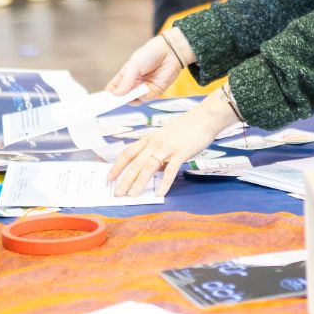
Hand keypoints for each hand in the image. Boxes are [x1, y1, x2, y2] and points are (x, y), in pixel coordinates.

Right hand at [106, 35, 183, 101]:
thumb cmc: (150, 53)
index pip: (115, 87)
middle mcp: (135, 83)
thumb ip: (126, 81)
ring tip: (129, 94)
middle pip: (124, 96)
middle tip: (113, 102)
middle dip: (118, 99)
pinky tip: (142, 90)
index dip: (109, 93)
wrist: (170, 52)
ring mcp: (144, 88)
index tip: (103, 100)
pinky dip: (143, 96)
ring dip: (131, 98)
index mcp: (127, 74)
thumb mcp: (134, 65)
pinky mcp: (155, 91)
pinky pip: (146, 99)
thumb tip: (116, 94)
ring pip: (134, 100)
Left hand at [106, 95, 236, 196]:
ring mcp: (167, 147)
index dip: (117, 166)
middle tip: (116, 193)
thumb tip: (156, 172)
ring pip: (148, 167)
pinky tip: (159, 193)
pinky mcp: (180, 152)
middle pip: (135, 163)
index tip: (109, 178)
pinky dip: (164, 183)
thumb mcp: (166, 139)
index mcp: (149, 139)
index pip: (128, 153)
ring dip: (138, 182)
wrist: (204, 118)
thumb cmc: (186, 129)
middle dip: (124, 179)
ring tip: (131, 195)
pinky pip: (170, 170)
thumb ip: (159, 154)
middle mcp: (154, 143)